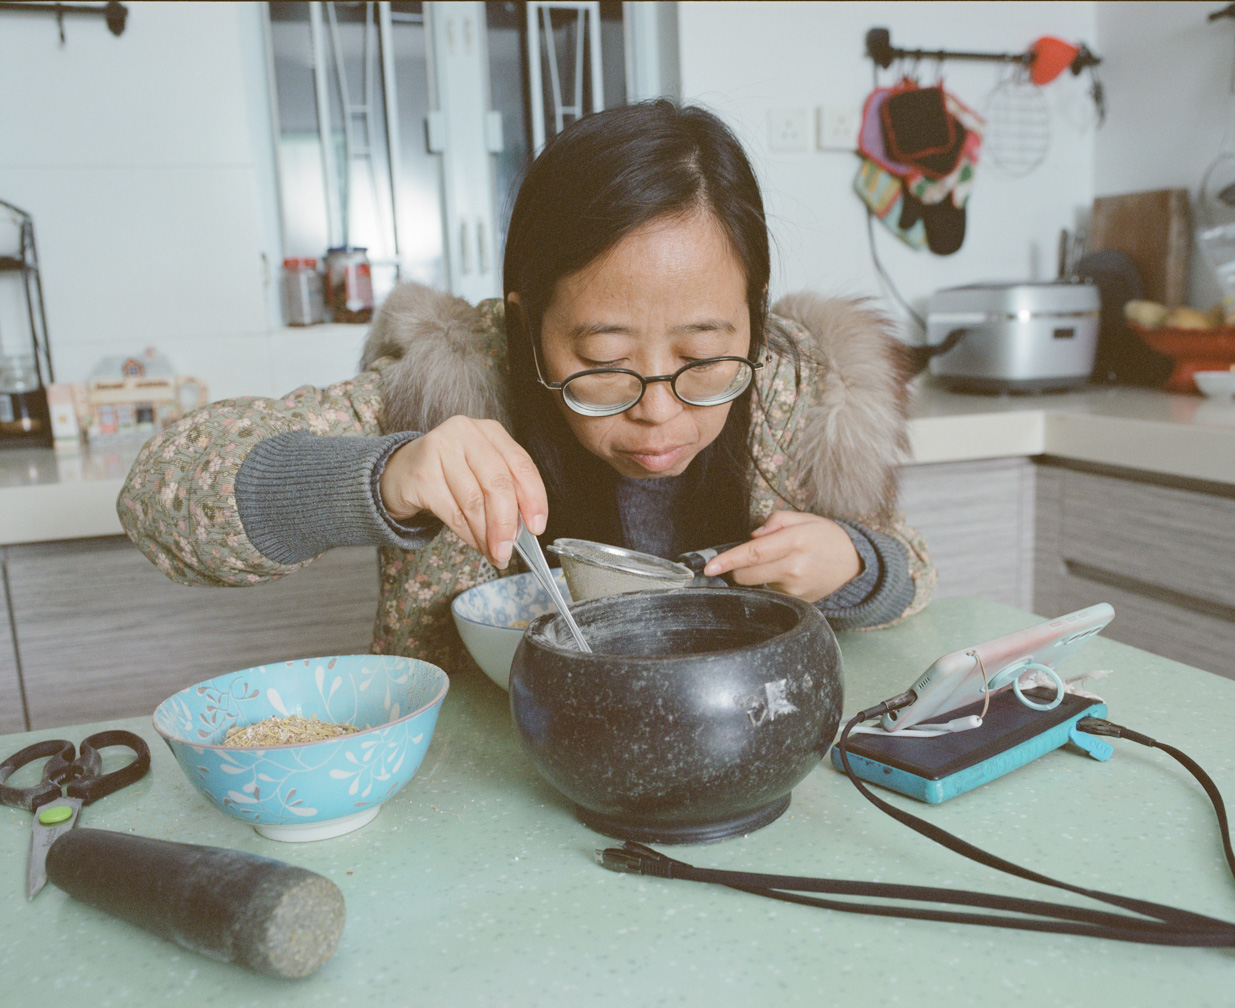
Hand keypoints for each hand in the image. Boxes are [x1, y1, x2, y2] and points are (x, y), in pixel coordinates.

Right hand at [378, 416, 547, 568]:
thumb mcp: (482, 472)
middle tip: (509, 549)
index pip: (521, 464)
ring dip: (486, 534)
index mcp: (490, 431)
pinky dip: (467, 534)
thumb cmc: (448, 474)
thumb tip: (522, 529)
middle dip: (506, 523)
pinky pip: (452, 512)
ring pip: (474, 501)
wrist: (400, 472)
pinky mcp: (422, 473)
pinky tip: (475, 543)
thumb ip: (506, 492)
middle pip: (497, 483)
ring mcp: (440, 449)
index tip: (537, 527)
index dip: (533, 498)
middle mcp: (466, 433)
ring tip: (493, 552)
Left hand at [702, 511, 861, 603]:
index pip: (753, 552)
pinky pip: (771, 592)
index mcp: (795, 541)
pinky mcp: (798, 602)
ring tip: (780, 562)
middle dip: (737, 567)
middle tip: (747, 557)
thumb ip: (776, 520)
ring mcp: (796, 588)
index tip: (709, 566)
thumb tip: (753, 534)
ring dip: (757, 574)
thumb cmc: (827, 538)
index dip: (728, 560)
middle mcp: (795, 567)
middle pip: (747, 574)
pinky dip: (771, 583)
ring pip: (757, 584)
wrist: (856, 565)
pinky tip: (789, 575)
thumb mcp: (805, 518)